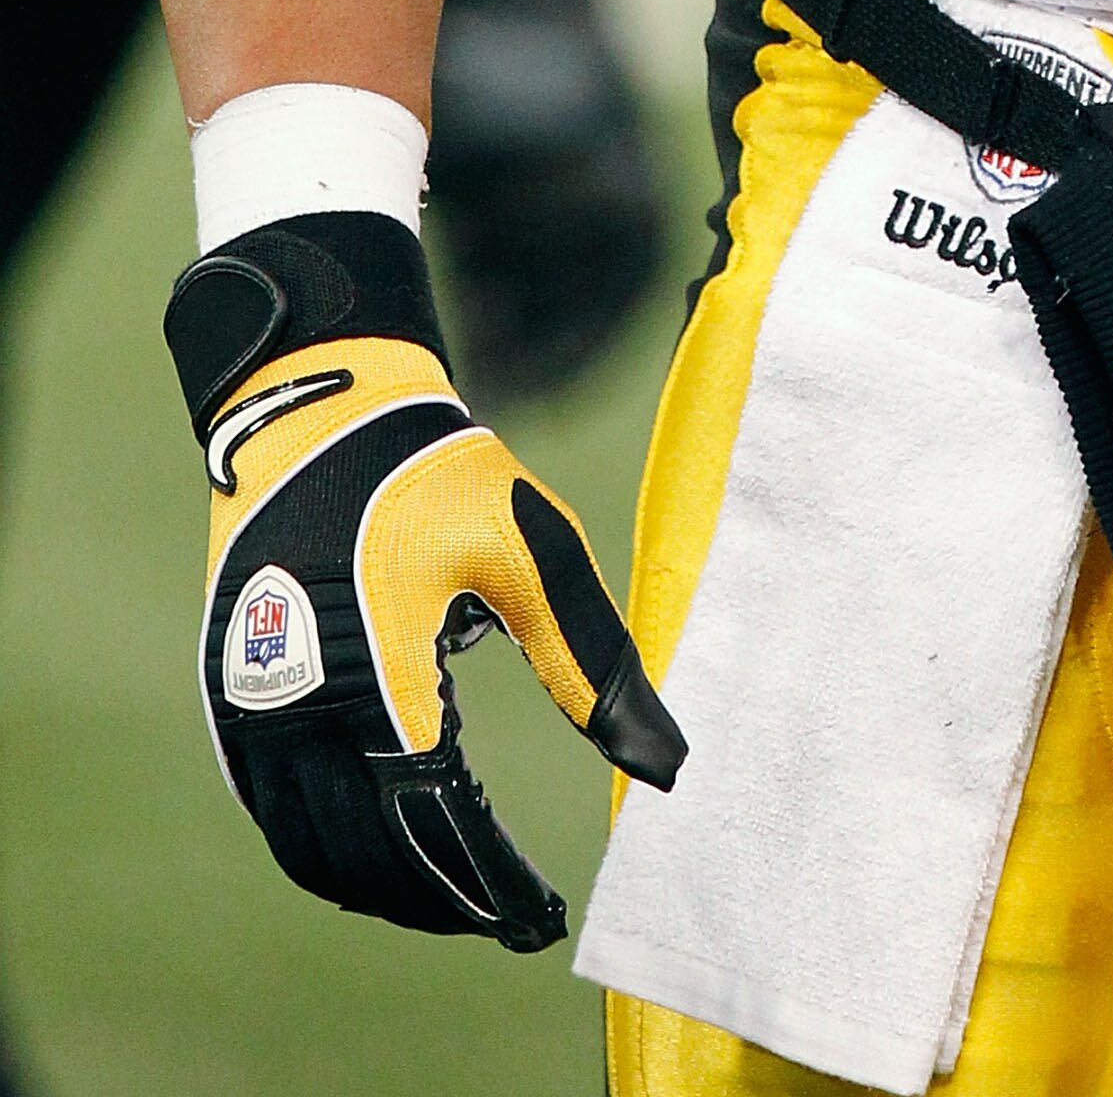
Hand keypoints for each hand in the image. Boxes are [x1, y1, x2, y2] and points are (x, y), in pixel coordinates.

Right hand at [166, 206, 681, 947]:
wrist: (319, 408)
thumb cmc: (434, 472)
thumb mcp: (531, 548)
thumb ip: (590, 660)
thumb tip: (661, 758)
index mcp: (381, 673)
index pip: (439, 821)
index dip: (493, 881)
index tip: (544, 915)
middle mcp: (304, 707)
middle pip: (374, 855)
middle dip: (448, 900)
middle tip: (513, 917)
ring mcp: (257, 709)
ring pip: (316, 849)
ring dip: (389, 885)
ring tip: (462, 897)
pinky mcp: (237, 697)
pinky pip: (278, 813)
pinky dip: (332, 851)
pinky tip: (390, 854)